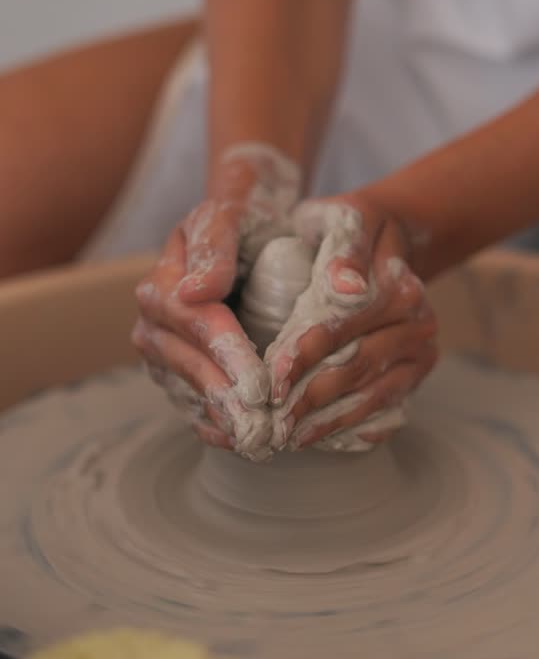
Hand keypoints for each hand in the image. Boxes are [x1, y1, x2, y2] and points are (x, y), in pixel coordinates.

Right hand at [131, 142, 299, 459]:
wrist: (248, 223)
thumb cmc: (243, 216)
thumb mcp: (230, 213)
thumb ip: (215, 246)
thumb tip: (197, 290)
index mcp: (164, 282)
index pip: (193, 323)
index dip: (227, 354)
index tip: (259, 383)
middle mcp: (154, 322)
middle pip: (188, 365)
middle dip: (227, 397)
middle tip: (263, 426)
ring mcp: (164, 353)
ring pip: (188, 392)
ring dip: (223, 420)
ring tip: (259, 443)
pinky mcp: (179, 375)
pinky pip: (191, 406)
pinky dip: (216, 427)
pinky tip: (242, 444)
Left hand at [266, 194, 437, 451]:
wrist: (392, 235)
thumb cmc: (353, 227)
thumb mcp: (346, 222)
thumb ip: (345, 251)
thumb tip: (346, 288)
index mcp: (398, 286)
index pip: (342, 328)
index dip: (304, 354)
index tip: (272, 379)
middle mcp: (418, 322)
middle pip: (355, 367)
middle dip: (310, 398)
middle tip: (272, 422)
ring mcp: (421, 351)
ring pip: (370, 395)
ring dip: (328, 421)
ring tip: (289, 439)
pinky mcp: (417, 372)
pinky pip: (388, 407)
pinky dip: (354, 428)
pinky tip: (320, 441)